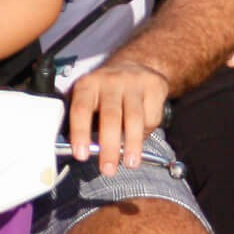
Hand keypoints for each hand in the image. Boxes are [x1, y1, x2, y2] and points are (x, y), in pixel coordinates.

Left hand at [64, 59, 171, 175]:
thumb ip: (87, 123)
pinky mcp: (153, 85)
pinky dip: (147, 130)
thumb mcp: (90, 100)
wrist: (136, 65)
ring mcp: (133, 82)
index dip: (80, 133)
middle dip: (109, 146)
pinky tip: (141, 135)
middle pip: (110, 116)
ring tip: (130, 163)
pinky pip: (152, 115)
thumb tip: (86, 152)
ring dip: (132, 144)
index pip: (81, 109)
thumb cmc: (107, 93)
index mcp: (88, 85)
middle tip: (108, 168)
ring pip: (134, 118)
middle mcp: (110, 80)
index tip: (82, 154)